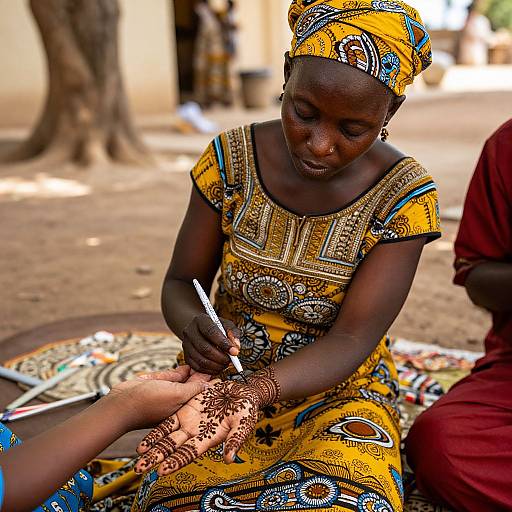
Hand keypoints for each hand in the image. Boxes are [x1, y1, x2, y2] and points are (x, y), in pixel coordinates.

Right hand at [106, 366, 210, 431]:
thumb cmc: (149, 404)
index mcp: (184, 408)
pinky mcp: (158, 383)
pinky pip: (172, 375)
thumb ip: (193, 389)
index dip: (210, 382)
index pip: (201, 393)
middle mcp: (177, 400)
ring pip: (184, 379)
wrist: (120, 403)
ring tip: (207, 359)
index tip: (221, 370)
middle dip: (203, 375)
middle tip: (216, 361)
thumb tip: (208, 383)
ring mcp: (167, 391)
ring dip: (193, 370)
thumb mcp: (176, 395)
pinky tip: (189, 364)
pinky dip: (180, 370)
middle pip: (194, 385)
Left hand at [134, 367, 280, 475]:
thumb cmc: (246, 410)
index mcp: (208, 439)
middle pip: (173, 448)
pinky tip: (144, 439)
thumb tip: (228, 458)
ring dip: (153, 446)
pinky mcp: (186, 408)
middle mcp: (195, 433)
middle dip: (157, 458)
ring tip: (138, 456)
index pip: (189, 453)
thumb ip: (236, 440)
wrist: (242, 392)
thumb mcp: (244, 424)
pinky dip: (156, 430)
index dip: (176, 461)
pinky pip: (168, 420)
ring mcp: (189, 421)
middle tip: (140, 468)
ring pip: (167, 436)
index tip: (162, 470)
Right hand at [182, 313, 240, 374]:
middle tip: (230, 361)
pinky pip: (197, 367)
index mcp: (200, 320)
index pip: (210, 332)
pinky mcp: (186, 356)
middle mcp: (190, 331)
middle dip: (220, 357)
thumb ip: (233, 334)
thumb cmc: (217, 328)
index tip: (234, 352)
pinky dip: (209, 370)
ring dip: (216, 365)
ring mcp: (186, 344)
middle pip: (204, 348)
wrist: (201, 331)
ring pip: (200, 359)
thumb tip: (236, 347)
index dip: (223, 343)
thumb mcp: (227, 325)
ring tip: (225, 364)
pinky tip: (217, 367)